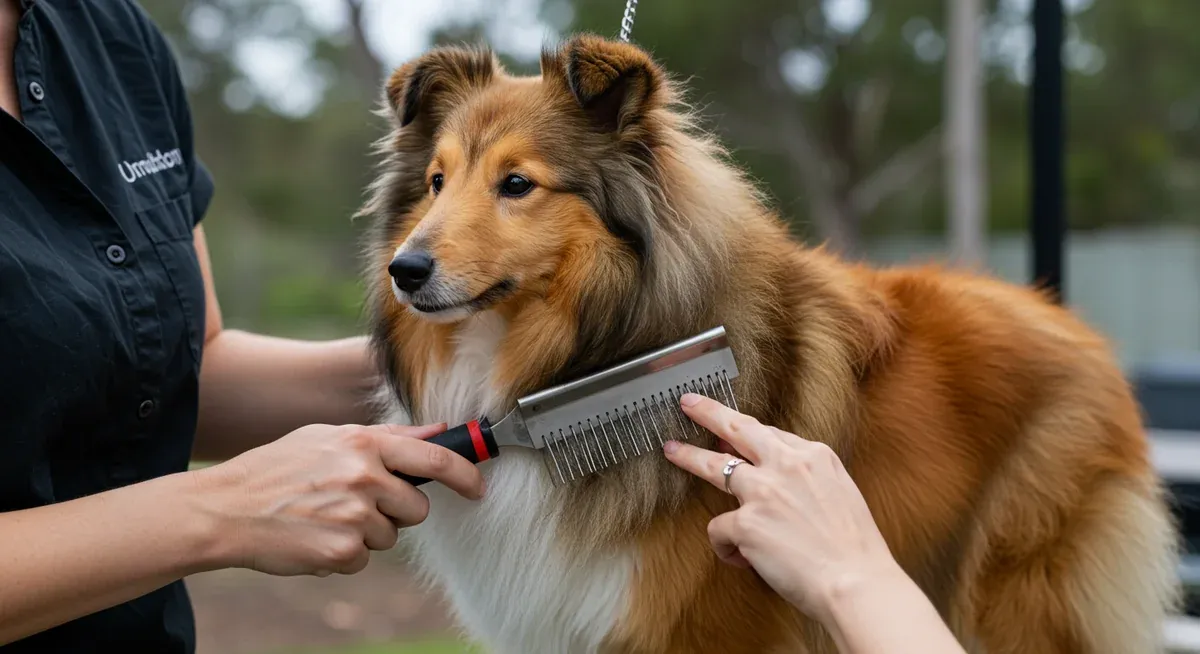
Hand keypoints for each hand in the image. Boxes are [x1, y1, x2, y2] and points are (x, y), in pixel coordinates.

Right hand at [194, 422, 483, 576]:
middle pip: (417, 507)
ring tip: (325, 517)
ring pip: (390, 535)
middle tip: (358, 504)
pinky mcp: (343, 551)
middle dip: (397, 511)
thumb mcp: (328, 437)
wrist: (225, 508)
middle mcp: (365, 476)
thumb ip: (386, 437)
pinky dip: (343, 555)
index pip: (435, 457)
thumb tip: (437, 432)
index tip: (479, 486)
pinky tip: (314, 537)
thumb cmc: (278, 469)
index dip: (466, 473)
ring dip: (366, 533)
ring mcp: (355, 515)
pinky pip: (363, 559)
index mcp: (364, 444)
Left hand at [663, 394, 899, 623]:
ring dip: (689, 457)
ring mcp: (763, 491)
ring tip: (673, 451)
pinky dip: (728, 547)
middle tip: (688, 402)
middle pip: (738, 429)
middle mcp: (786, 465)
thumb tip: (779, 473)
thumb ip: (809, 477)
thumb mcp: (841, 493)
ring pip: (714, 466)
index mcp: (815, 456)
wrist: (856, 581)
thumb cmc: (854, 548)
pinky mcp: (746, 523)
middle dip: (710, 412)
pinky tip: (744, 560)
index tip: (732, 429)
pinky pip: (720, 529)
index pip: (771, 435)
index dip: (748, 433)